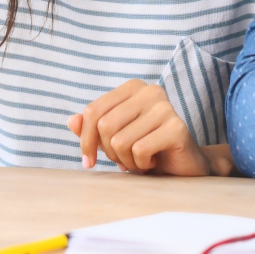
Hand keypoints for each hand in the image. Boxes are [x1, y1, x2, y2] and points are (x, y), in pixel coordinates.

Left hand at [67, 79, 227, 175]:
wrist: (183, 166)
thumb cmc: (146, 149)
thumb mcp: (113, 139)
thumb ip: (92, 128)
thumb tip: (71, 121)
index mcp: (132, 87)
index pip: (92, 111)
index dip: (85, 140)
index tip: (88, 161)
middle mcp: (150, 91)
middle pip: (105, 125)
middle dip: (109, 152)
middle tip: (125, 159)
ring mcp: (165, 107)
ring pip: (120, 141)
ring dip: (127, 160)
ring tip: (141, 160)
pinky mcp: (177, 127)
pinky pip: (139, 150)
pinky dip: (141, 164)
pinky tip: (153, 161)